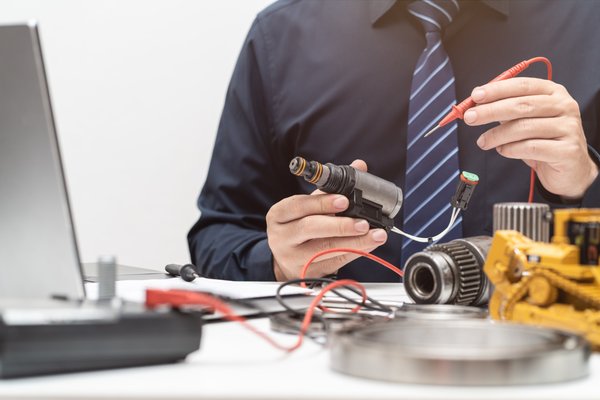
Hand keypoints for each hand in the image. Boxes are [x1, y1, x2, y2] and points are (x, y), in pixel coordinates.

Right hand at [266, 160, 387, 280]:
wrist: (285, 258)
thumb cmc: (299, 225)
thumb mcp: (309, 204)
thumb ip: (332, 187)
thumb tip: (359, 166)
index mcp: (279, 214)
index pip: (299, 205)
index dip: (322, 203)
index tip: (344, 200)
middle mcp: (282, 236)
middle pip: (310, 229)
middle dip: (340, 226)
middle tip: (363, 223)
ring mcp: (293, 256)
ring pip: (324, 250)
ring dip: (354, 242)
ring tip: (375, 235)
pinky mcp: (306, 272)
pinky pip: (333, 262)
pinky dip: (353, 253)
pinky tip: (369, 246)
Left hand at [464, 77, 597, 198]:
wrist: (570, 168)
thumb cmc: (543, 141)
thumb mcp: (525, 121)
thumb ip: (505, 111)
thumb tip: (476, 106)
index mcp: (553, 92)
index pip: (523, 85)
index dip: (497, 89)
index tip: (476, 96)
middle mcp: (564, 106)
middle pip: (522, 105)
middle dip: (491, 111)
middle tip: (470, 118)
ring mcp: (569, 127)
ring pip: (524, 127)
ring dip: (497, 135)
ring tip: (482, 142)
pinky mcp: (568, 150)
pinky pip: (531, 147)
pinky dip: (511, 149)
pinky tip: (502, 150)